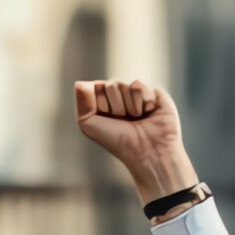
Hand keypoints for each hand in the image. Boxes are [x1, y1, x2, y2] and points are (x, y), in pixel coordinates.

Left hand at [73, 78, 196, 204]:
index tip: (108, 119)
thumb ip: (82, 103)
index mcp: (106, 101)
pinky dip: (142, 102)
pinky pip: (140, 86)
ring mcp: (138, 94)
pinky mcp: (155, 93)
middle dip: (115, 105)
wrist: (146, 151)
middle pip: (111, 84)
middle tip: (124, 120)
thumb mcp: (89, 125)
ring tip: (138, 118)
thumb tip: (79, 83)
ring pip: (126, 84)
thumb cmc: (117, 141)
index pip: (97, 86)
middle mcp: (122, 95)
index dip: (101, 103)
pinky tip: (149, 113)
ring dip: (130, 106)